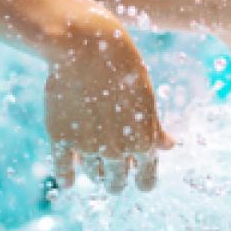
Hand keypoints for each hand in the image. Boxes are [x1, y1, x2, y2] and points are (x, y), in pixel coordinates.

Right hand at [44, 65, 172, 193]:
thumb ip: (155, 128)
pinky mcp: (61, 138)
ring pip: (94, 174)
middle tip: (115, 178)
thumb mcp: (146, 98)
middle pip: (117, 181)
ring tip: (96, 168)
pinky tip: (70, 181)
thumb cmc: (122, 68)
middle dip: (117, 180)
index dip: (144, 182)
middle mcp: (116, 150)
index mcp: (142, 141)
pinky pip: (64, 169)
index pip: (147, 179)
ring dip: (96, 173)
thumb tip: (169, 147)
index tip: (141, 183)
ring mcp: (87, 146)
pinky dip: (67, 177)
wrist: (86, 47)